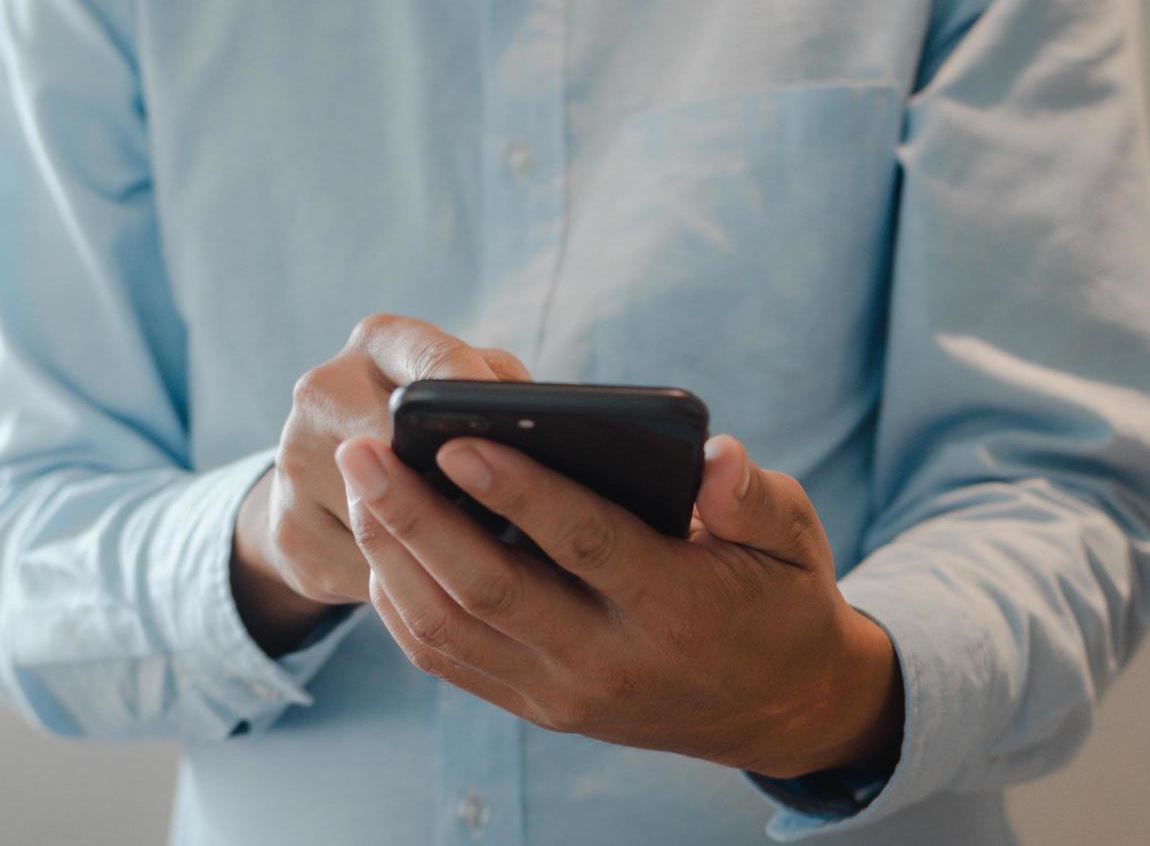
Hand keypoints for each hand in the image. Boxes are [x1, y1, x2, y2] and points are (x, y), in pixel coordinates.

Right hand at [231, 314, 529, 654]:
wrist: (324, 486)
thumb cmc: (429, 433)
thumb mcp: (464, 396)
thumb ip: (500, 395)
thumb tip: (533, 431)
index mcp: (379, 344)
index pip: (427, 355)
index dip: (466, 387)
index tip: (504, 416)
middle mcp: (323, 391)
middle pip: (397, 443)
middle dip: (454, 482)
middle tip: (511, 515)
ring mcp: (295, 464)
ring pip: (385, 521)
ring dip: (440, 546)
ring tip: (493, 558)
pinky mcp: (290, 534)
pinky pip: (368, 575)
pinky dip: (411, 588)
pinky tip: (442, 590)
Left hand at [335, 432, 903, 778]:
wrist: (773, 708)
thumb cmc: (774, 599)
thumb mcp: (791, 542)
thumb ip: (753, 498)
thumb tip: (715, 458)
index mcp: (677, 608)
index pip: (584, 543)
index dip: (519, 491)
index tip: (457, 441)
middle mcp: (608, 661)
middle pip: (489, 589)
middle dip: (414, 517)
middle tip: (362, 452)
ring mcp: (563, 693)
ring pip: (449, 627)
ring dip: (390, 555)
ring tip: (358, 486)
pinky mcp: (536, 707)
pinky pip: (447, 659)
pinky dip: (400, 604)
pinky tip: (376, 546)